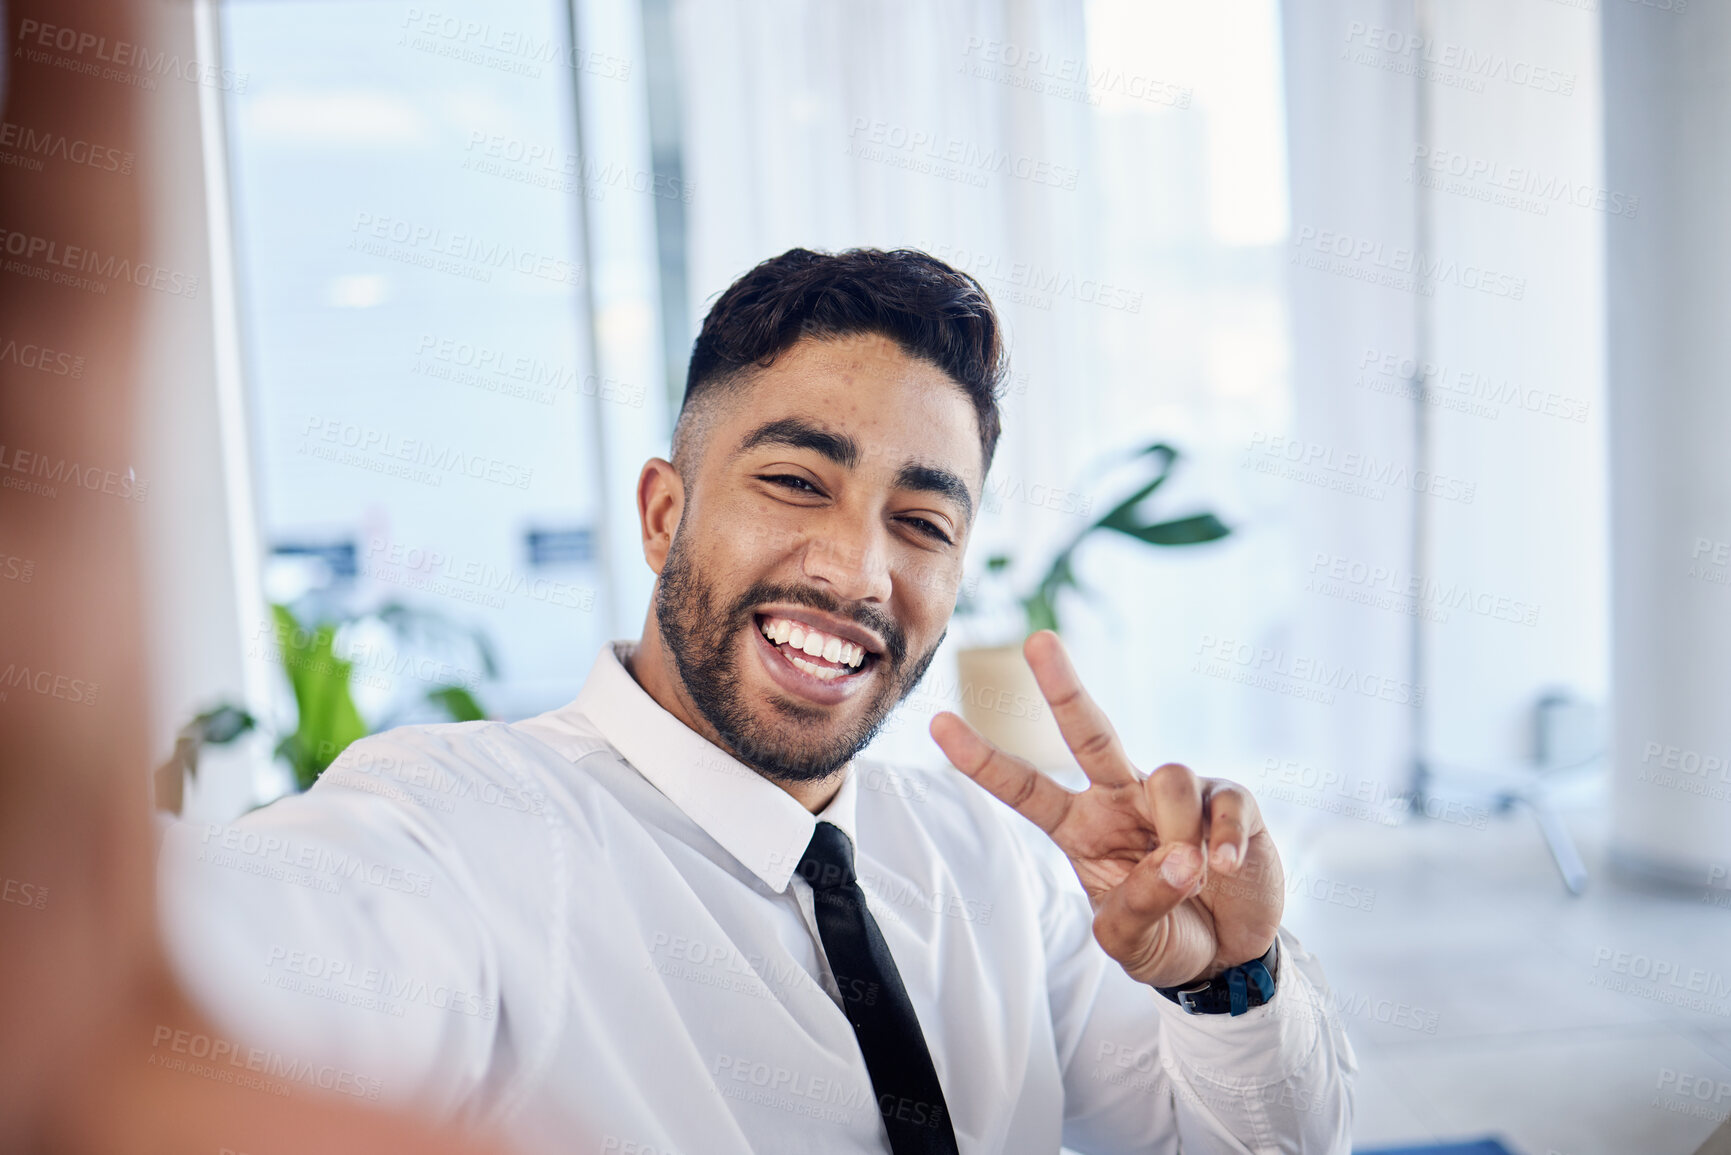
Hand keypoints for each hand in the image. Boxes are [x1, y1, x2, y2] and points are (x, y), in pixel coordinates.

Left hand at [930, 631, 1282, 988]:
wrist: (1229, 955)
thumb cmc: (1165, 938)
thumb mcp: (1130, 943)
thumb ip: (1139, 904)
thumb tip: (1180, 858)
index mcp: (1080, 826)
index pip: (1024, 788)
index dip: (982, 760)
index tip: (937, 723)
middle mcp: (1122, 797)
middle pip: (1088, 732)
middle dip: (1064, 685)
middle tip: (1037, 641)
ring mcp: (1176, 794)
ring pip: (1169, 778)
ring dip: (1179, 836)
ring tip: (1194, 879)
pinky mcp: (1227, 799)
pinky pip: (1222, 803)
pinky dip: (1225, 841)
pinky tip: (1226, 867)